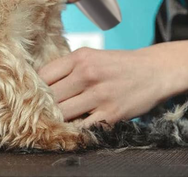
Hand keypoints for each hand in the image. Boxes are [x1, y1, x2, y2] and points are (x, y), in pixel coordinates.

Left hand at [37, 46, 170, 127]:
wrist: (155, 70)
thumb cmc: (120, 65)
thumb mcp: (93, 56)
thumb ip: (69, 69)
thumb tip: (41, 85)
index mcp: (81, 56)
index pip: (44, 74)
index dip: (35, 88)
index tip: (33, 96)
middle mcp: (88, 73)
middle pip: (50, 96)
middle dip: (44, 106)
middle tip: (40, 113)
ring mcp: (99, 95)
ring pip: (62, 113)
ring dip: (57, 119)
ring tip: (54, 122)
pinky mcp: (110, 114)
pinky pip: (82, 127)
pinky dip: (75, 130)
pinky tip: (74, 128)